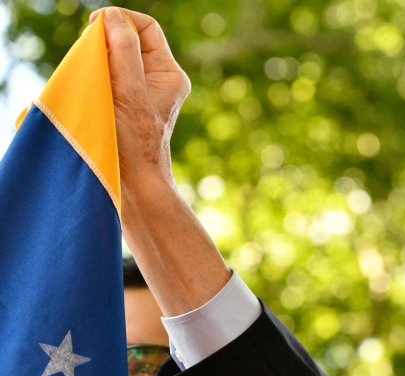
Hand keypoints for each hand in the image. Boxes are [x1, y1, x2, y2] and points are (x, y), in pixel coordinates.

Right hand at [91, 7, 189, 183]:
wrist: (135, 183)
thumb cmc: (136, 142)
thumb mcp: (129, 91)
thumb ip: (123, 52)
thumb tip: (113, 18)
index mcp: (170, 73)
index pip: (145, 27)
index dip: (120, 20)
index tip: (94, 27)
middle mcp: (158, 79)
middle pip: (128, 40)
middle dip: (105, 42)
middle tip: (90, 58)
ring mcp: (143, 92)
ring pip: (116, 59)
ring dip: (98, 62)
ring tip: (92, 81)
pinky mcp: (127, 104)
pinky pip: (109, 78)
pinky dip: (95, 77)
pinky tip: (90, 92)